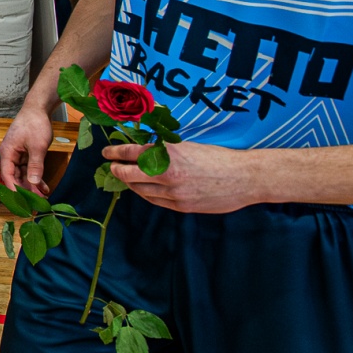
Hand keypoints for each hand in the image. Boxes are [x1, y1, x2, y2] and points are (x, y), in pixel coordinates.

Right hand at [0, 101, 59, 193]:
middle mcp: (10, 155)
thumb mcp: (37, 146)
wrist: (38, 108)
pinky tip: (44, 185)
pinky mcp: (25, 153)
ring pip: (22, 174)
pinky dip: (35, 176)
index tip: (23, 202)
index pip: (7, 176)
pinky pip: (28, 168)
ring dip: (31, 185)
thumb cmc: (35, 124)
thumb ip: (35, 166)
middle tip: (36, 203)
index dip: (14, 189)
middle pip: (15, 177)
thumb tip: (33, 183)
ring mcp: (17, 154)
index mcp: (7, 153)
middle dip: (25, 190)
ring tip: (42, 196)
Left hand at [103, 138, 263, 213]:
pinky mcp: (181, 206)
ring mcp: (173, 193)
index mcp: (168, 154)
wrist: (244, 178)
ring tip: (127, 177)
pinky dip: (146, 194)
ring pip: (140, 190)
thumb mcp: (188, 146)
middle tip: (112, 166)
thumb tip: (142, 146)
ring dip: (130, 183)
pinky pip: (155, 201)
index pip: (130, 152)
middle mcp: (166, 174)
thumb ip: (164, 148)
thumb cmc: (218, 157)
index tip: (107, 153)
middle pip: (128, 174)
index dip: (114, 152)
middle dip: (117, 170)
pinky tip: (144, 189)